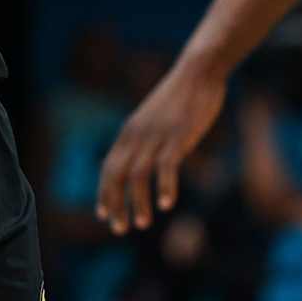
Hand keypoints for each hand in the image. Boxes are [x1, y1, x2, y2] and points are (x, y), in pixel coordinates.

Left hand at [96, 60, 226, 233]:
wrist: (198, 71)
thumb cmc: (181, 97)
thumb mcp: (155, 119)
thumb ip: (148, 139)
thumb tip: (148, 161)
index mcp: (130, 131)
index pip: (108, 167)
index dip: (104, 193)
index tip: (103, 215)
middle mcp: (137, 135)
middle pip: (116, 175)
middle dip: (115, 204)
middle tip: (119, 229)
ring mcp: (156, 135)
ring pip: (138, 175)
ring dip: (137, 202)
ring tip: (142, 224)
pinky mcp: (177, 136)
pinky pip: (166, 166)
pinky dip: (164, 187)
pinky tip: (166, 205)